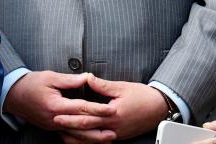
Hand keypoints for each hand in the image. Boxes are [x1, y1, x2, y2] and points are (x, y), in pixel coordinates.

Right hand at [4, 70, 114, 132]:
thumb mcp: (50, 77)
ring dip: (94, 138)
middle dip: (100, 128)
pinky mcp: (51, 128)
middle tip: (116, 129)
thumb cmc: (31, 83)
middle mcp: (55, 119)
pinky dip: (82, 139)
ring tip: (108, 138)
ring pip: (77, 135)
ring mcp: (53, 126)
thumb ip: (70, 80)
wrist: (13, 95)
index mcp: (56, 105)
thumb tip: (88, 78)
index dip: (98, 109)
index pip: (82, 108)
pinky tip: (91, 139)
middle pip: (82, 126)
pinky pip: (69, 136)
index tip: (112, 109)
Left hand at [52, 76, 166, 140]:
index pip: (87, 114)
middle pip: (87, 128)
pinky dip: (90, 140)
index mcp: (113, 113)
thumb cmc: (142, 96)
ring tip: (63, 133)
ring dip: (78, 136)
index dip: (71, 113)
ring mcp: (117, 134)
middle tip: (55, 122)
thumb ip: (102, 85)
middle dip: (70, 126)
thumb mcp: (121, 87)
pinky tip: (81, 138)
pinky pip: (102, 141)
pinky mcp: (120, 136)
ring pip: (94, 138)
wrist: (160, 108)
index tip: (58, 111)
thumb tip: (87, 78)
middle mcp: (114, 127)